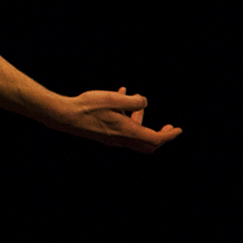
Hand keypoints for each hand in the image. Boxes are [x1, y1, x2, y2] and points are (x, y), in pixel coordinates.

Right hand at [50, 86, 181, 152]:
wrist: (65, 116)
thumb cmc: (88, 107)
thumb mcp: (114, 98)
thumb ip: (134, 101)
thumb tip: (144, 102)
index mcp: (127, 131)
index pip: (155, 139)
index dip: (169, 136)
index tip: (178, 130)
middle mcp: (121, 139)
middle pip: (147, 145)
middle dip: (159, 136)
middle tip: (167, 127)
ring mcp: (112, 138)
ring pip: (134, 135)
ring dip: (140, 120)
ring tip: (135, 102)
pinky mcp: (104, 134)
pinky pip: (122, 129)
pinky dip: (127, 117)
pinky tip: (120, 97)